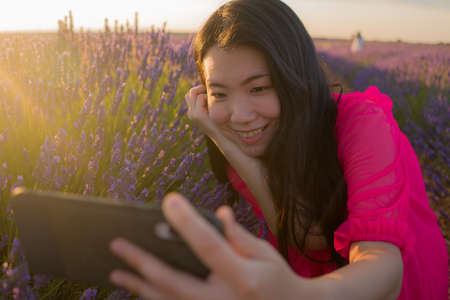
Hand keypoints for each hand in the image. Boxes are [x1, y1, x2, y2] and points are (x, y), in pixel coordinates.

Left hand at [109, 193, 302, 299]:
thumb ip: (238, 236)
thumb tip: (219, 213)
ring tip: (116, 273)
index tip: (170, 200)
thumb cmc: (277, 280)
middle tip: (117, 244)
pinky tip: (139, 290)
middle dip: (142, 262)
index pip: (209, 245)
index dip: (188, 222)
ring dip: (139, 287)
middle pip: (174, 282)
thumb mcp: (264, 254)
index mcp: (243, 277)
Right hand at [184, 84, 219, 137]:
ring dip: (202, 92)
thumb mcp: (213, 112)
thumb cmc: (221, 125)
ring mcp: (193, 114)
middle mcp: (191, 113)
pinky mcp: (198, 114)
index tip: (208, 93)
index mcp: (193, 113)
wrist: (223, 137)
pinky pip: (200, 97)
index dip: (198, 91)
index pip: (190, 95)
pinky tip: (213, 104)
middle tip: (209, 93)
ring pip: (193, 93)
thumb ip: (208, 104)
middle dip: (199, 89)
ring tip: (211, 99)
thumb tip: (209, 91)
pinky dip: (207, 97)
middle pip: (189, 93)